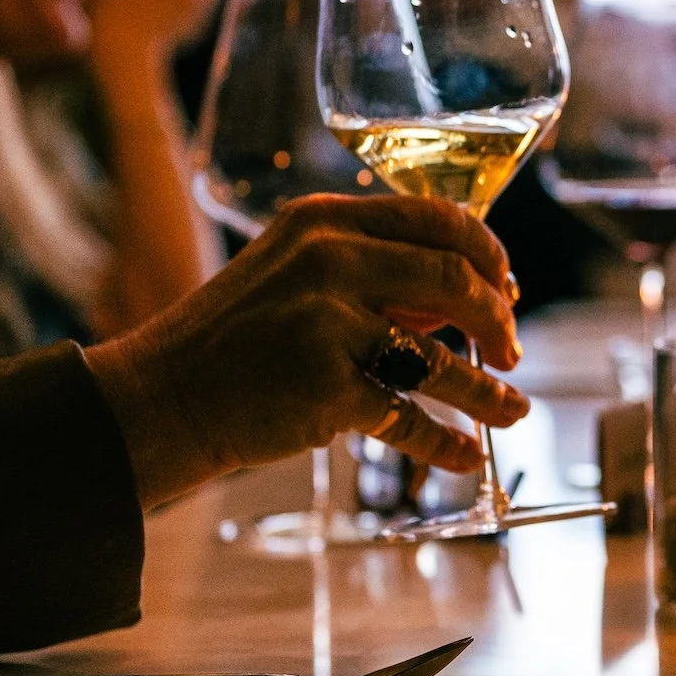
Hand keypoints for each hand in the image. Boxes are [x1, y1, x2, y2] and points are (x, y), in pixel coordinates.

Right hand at [83, 196, 526, 507]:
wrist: (162, 397)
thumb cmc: (236, 339)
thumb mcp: (295, 274)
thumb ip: (373, 274)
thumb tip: (466, 296)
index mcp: (325, 220)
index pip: (438, 219)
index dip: (488, 254)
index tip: (506, 284)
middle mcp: (329, 260)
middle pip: (453, 279)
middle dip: (498, 319)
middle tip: (511, 349)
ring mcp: (327, 324)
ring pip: (440, 358)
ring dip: (488, 390)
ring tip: (513, 409)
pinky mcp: (325, 388)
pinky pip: (408, 417)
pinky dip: (446, 442)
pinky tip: (467, 456)